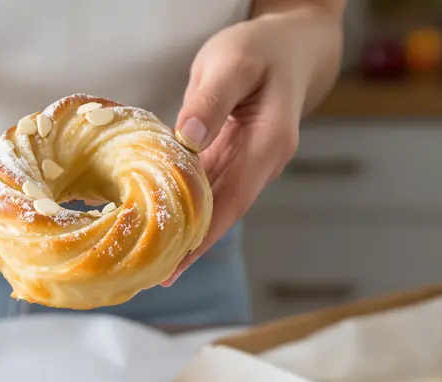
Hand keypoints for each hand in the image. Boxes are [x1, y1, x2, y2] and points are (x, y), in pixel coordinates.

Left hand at [162, 6, 341, 285]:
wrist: (292, 45)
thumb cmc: (263, 50)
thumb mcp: (233, 63)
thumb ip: (211, 100)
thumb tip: (189, 140)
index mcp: (268, 144)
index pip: (232, 202)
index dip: (203, 237)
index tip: (175, 265)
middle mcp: (262, 163)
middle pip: (223, 215)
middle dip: (189, 247)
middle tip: (149, 275)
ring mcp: (250, 164)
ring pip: (215, 207)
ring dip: (187, 232)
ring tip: (150, 261)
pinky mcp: (235, 158)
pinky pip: (209, 189)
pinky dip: (186, 206)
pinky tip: (161, 222)